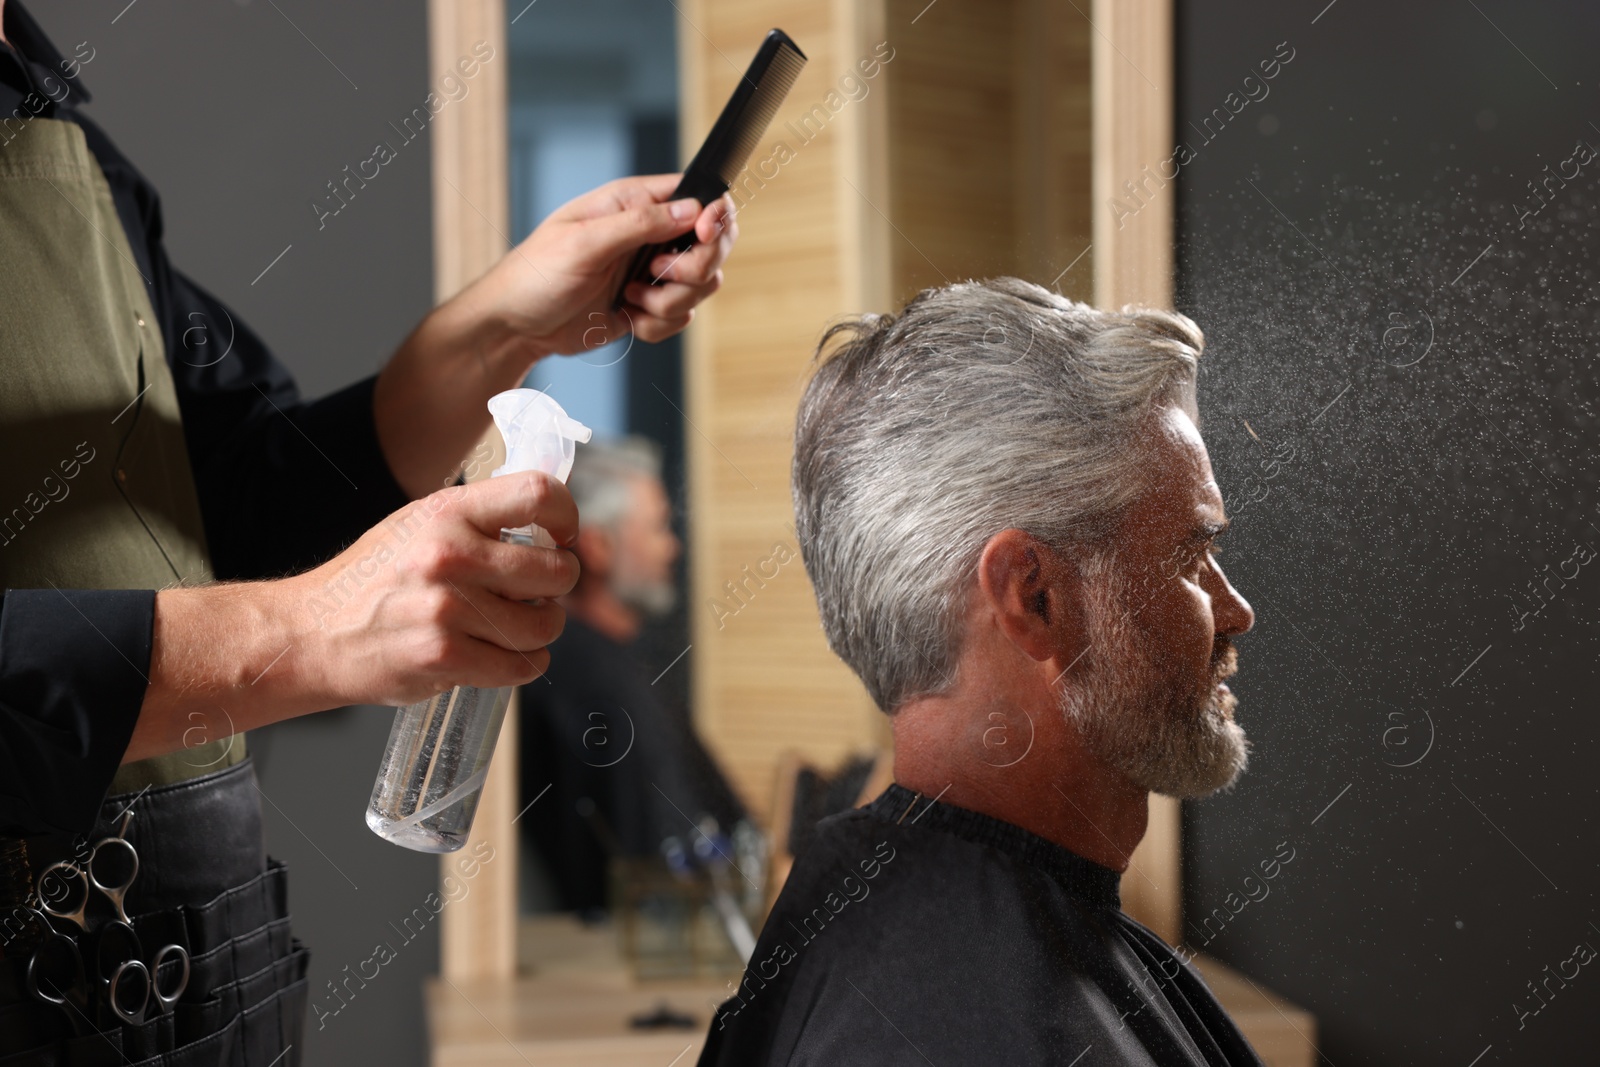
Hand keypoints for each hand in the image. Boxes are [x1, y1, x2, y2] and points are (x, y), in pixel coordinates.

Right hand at [282, 473, 580, 706]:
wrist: (312, 635)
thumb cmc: (373, 580)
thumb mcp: (420, 525)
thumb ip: (479, 519)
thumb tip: (551, 524)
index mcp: (447, 511)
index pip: (539, 494)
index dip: (567, 518)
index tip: (562, 538)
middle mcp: (449, 555)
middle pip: (557, 571)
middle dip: (558, 587)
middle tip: (539, 593)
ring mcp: (447, 609)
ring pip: (545, 626)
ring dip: (540, 631)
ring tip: (513, 626)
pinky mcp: (445, 657)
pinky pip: (522, 666)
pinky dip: (521, 665)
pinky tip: (498, 655)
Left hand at [463, 173, 738, 358]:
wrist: (517, 326)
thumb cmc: (537, 274)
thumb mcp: (584, 241)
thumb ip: (640, 223)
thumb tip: (691, 210)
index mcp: (634, 204)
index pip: (697, 195)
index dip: (713, 215)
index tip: (701, 236)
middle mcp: (649, 234)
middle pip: (712, 244)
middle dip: (694, 268)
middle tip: (655, 276)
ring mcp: (651, 271)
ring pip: (702, 285)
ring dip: (671, 302)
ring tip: (630, 297)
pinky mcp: (649, 305)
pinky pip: (682, 316)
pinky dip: (658, 324)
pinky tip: (627, 317)